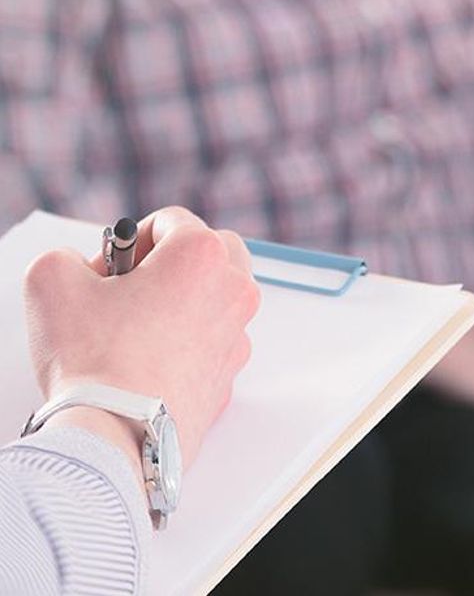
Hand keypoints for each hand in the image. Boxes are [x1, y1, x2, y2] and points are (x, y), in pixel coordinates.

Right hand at [23, 207, 259, 471]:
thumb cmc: (94, 363)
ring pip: (218, 295)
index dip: (128, 241)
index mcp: (201, 254)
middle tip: (132, 287)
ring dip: (185, 299)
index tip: (108, 270)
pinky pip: (214, 341)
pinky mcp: (231, 374)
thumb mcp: (51, 283)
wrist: (115, 437)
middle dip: (172, 260)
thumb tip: (79, 266)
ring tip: (139, 326)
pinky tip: (151, 359)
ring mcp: (238, 334)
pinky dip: (190, 342)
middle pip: (211, 249)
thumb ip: (66, 257)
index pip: (170, 220)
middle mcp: (233, 289)